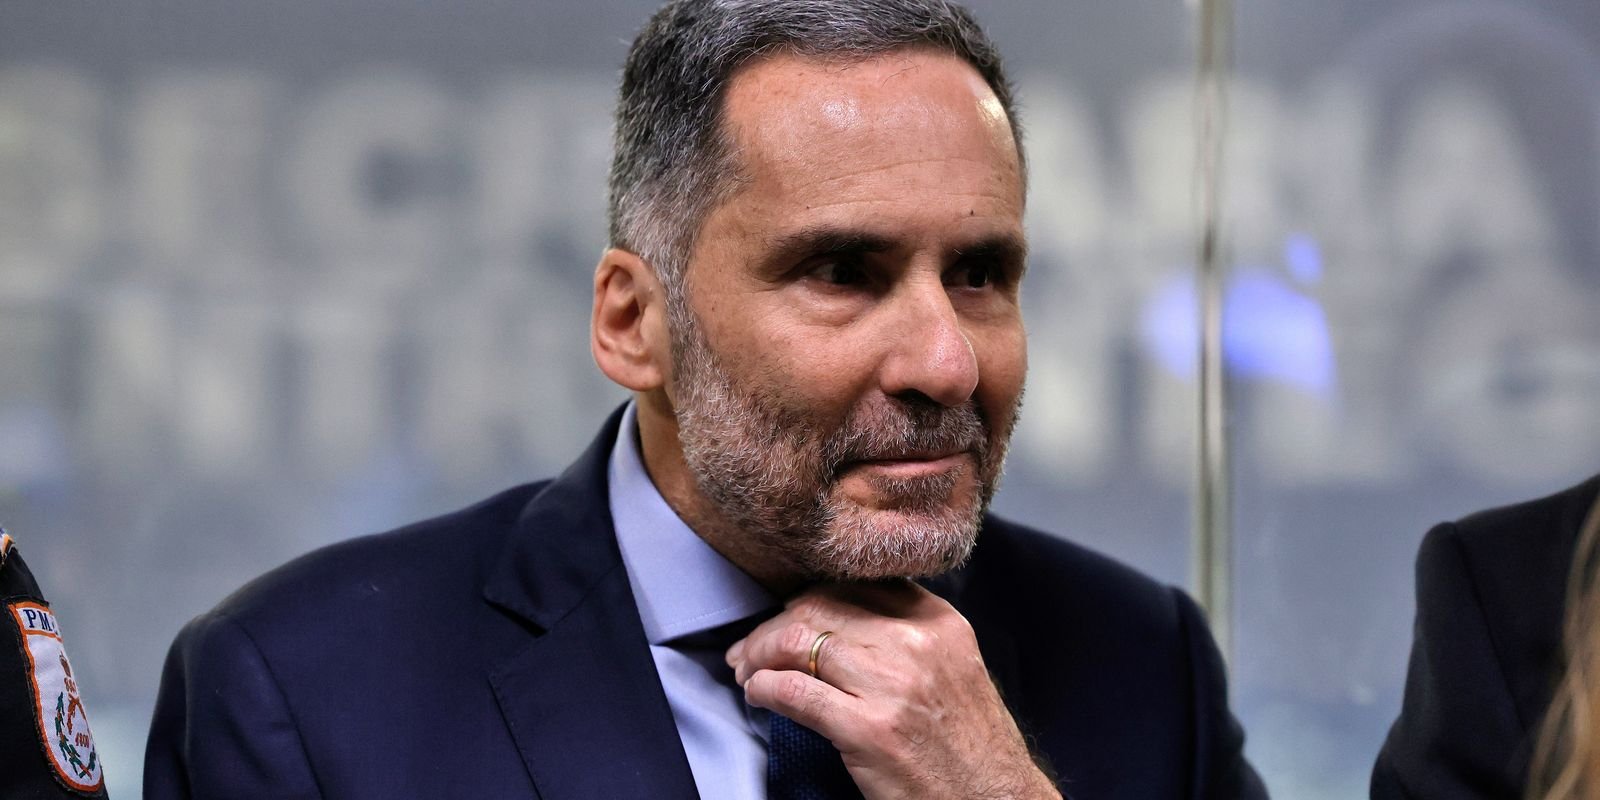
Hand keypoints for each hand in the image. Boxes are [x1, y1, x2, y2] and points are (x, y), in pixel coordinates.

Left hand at [727, 581, 1059, 799]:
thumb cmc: (970, 746)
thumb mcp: (954, 668)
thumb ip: (908, 634)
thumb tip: (839, 618)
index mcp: (939, 622)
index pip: (855, 584)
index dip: (807, 598)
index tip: (786, 616)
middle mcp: (916, 644)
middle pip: (819, 606)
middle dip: (773, 626)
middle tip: (750, 649)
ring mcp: (892, 685)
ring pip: (799, 640)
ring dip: (758, 655)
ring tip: (747, 672)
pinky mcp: (869, 730)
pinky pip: (794, 691)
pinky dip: (763, 688)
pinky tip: (757, 694)